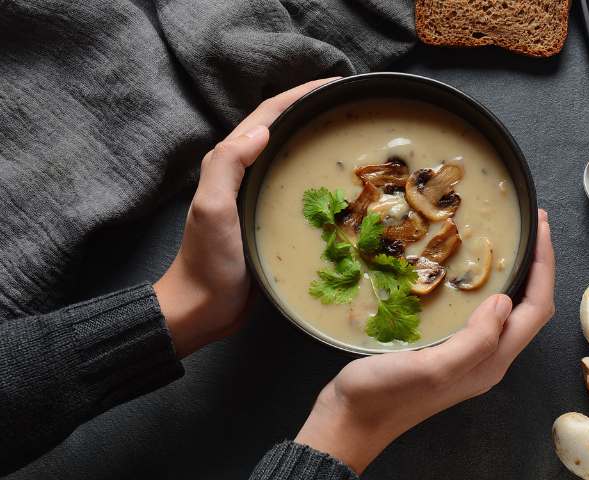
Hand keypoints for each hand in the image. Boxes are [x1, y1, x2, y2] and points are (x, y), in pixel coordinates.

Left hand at [154, 78, 338, 356]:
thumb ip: (227, 167)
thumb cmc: (206, 262)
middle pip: (282, 131)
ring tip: (353, 138)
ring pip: (292, 159)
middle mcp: (244, 174)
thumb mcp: (211, 210)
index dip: (299, 95)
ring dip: (317, 142)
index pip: (267, 116)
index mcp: (229, 164)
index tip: (335, 85)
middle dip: (313, 112)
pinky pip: (298, 190)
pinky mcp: (270, 220)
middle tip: (351, 107)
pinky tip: (343, 187)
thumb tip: (262, 132)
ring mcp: (258, 197)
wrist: (201, 309)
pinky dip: (319, 180)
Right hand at [295, 209, 554, 473]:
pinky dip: (486, 289)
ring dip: (516, 278)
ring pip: (507, 314)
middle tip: (531, 229)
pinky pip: (480, 317)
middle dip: (537, 269)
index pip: (535, 310)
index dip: (544, 268)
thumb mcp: (433, 367)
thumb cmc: (386, 394)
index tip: (541, 228)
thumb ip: (475, 340)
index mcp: (490, 363)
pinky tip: (468, 275)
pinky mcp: (445, 352)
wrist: (351, 420)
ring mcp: (466, 357)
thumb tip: (504, 300)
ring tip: (508, 246)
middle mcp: (486, 360)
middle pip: (528, 311)